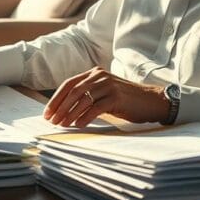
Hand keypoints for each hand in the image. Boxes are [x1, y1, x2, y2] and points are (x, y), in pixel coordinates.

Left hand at [43, 67, 169, 127]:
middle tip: (52, 121)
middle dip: (60, 107)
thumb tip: (63, 111)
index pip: (69, 84)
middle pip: (73, 91)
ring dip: (70, 114)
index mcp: (94, 73)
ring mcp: (109, 85)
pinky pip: (96, 107)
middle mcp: (100, 76)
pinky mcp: (116, 97)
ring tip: (63, 125)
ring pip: (83, 99)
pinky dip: (85, 117)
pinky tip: (78, 125)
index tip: (47, 113)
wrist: (151, 101)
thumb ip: (87, 96)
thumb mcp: (104, 93)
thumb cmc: (125, 101)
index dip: (56, 99)